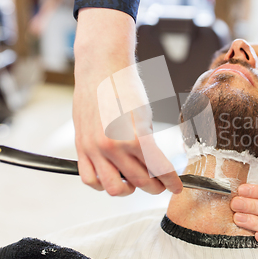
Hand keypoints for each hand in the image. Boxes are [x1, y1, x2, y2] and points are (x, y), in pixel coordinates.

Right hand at [73, 8, 182, 195]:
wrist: (101, 69)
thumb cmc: (127, 88)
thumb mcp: (146, 118)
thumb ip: (148, 145)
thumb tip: (154, 166)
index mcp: (135, 138)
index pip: (159, 170)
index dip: (171, 182)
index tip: (176, 187)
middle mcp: (113, 147)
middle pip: (139, 182)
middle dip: (154, 187)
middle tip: (160, 184)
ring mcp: (94, 149)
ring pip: (113, 188)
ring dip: (128, 189)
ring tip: (135, 181)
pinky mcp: (81, 147)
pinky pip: (89, 179)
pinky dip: (102, 184)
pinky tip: (112, 177)